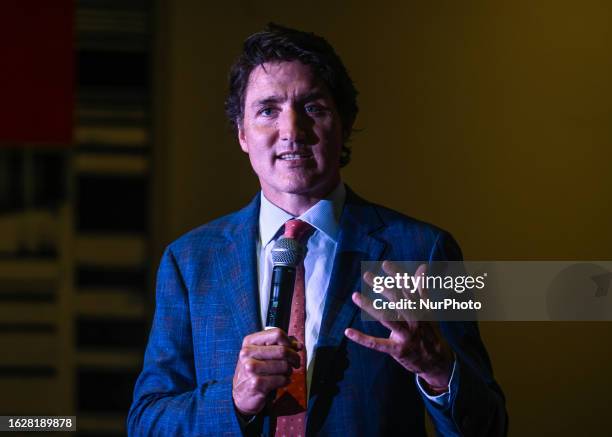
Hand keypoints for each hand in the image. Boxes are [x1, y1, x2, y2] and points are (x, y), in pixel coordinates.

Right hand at [232, 328, 301, 415]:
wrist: (240, 395)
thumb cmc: (254, 372)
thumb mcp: (263, 354)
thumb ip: (280, 346)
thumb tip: (298, 345)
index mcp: (250, 342)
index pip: (277, 334)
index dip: (289, 342)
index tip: (293, 349)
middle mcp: (248, 353)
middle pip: (283, 350)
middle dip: (294, 358)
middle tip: (296, 363)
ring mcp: (251, 368)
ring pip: (284, 365)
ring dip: (289, 371)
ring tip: (284, 373)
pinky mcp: (256, 383)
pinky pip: (282, 379)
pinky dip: (286, 381)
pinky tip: (281, 382)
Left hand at [344, 261, 453, 392]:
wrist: (438, 362)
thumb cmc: (429, 331)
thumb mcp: (428, 310)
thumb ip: (422, 288)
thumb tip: (422, 267)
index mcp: (421, 309)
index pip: (409, 289)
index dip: (397, 275)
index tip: (385, 264)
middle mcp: (415, 321)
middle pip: (398, 301)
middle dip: (383, 287)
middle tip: (367, 275)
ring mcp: (406, 336)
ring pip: (387, 318)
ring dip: (370, 306)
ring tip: (355, 296)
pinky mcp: (397, 350)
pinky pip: (377, 344)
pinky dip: (362, 338)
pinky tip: (348, 331)